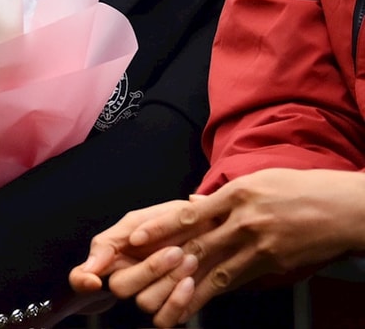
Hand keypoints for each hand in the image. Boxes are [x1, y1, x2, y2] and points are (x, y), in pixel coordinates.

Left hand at [85, 170, 364, 326]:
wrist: (346, 209)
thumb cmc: (302, 189)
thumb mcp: (259, 181)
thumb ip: (225, 196)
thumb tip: (194, 204)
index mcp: (237, 194)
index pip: (190, 214)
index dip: (161, 227)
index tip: (136, 237)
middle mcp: (245, 221)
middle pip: (198, 245)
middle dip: (165, 262)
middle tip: (138, 275)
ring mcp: (261, 246)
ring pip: (217, 269)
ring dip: (187, 285)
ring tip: (161, 299)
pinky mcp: (275, 265)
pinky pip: (240, 279)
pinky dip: (217, 290)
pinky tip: (198, 299)